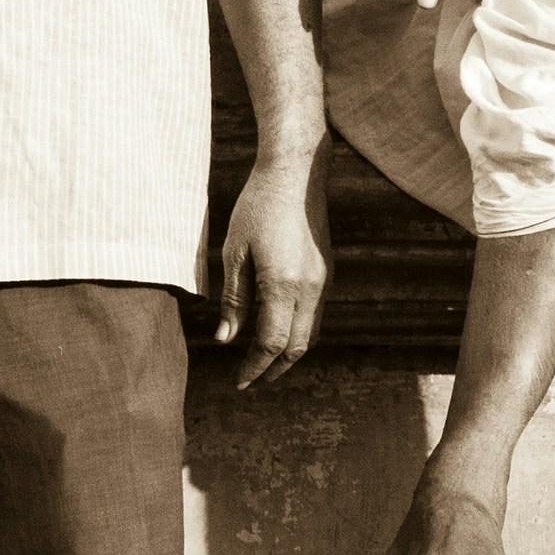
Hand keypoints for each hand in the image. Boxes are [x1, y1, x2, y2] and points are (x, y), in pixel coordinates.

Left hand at [216, 148, 330, 387]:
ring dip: (289, 352)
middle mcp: (310, 287)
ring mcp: (324, 279)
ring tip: (264, 360)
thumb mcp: (234, 252)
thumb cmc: (258, 207)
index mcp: (283, 284)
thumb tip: (226, 339)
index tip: (239, 382)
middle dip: (274, 368)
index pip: (270, 343)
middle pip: (297, 346)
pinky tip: (280, 326)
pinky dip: (299, 330)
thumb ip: (233, 299)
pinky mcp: (328, 270)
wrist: (296, 173)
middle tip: (252, 379)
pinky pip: (317, 313)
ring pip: (312, 332)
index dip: (254, 368)